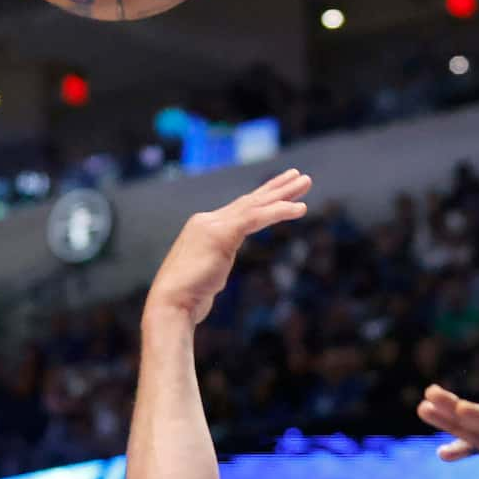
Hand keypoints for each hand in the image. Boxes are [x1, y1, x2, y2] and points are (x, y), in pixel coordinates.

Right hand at [145, 169, 312, 326]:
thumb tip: (216, 274)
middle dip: (277, 187)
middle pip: (250, 200)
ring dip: (283, 193)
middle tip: (301, 176)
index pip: (241, 209)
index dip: (264, 199)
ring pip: (256, 204)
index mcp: (206, 227)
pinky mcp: (221, 234)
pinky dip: (279, 211)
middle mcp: (208, 220)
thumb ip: (216, 264)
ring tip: (306, 180)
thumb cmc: (188, 297)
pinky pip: (256, 217)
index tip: (285, 192)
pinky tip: (300, 209)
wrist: (171, 303)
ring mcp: (213, 225)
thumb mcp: (208, 275)